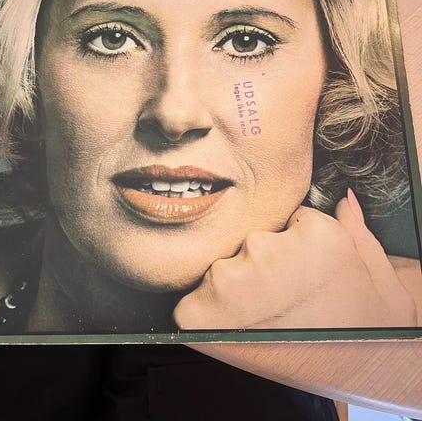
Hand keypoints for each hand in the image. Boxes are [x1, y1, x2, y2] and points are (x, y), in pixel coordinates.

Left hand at [173, 190, 416, 328]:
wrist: (352, 374)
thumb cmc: (366, 326)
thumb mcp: (377, 272)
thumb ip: (356, 225)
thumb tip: (343, 197)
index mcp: (312, 234)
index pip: (288, 221)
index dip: (296, 245)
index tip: (305, 268)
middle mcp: (268, 250)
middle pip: (253, 243)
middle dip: (262, 264)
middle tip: (284, 297)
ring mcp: (234, 279)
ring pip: (224, 270)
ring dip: (235, 289)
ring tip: (264, 319)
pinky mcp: (204, 310)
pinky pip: (193, 303)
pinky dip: (206, 313)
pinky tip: (235, 330)